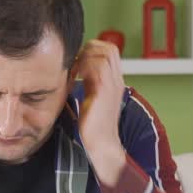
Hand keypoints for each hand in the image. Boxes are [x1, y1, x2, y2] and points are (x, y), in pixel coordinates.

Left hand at [71, 40, 127, 185]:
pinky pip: (96, 66)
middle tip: (76, 62)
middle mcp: (117, 80)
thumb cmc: (94, 126)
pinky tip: (75, 77)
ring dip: (85, 57)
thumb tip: (77, 69)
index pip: (110, 51)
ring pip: (103, 53)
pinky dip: (83, 66)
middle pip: (109, 48)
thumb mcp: (94, 98)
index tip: (79, 61)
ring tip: (75, 70)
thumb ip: (90, 82)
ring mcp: (112, 84)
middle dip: (90, 49)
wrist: (102, 145)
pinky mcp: (104, 90)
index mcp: (115, 81)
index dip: (94, 49)